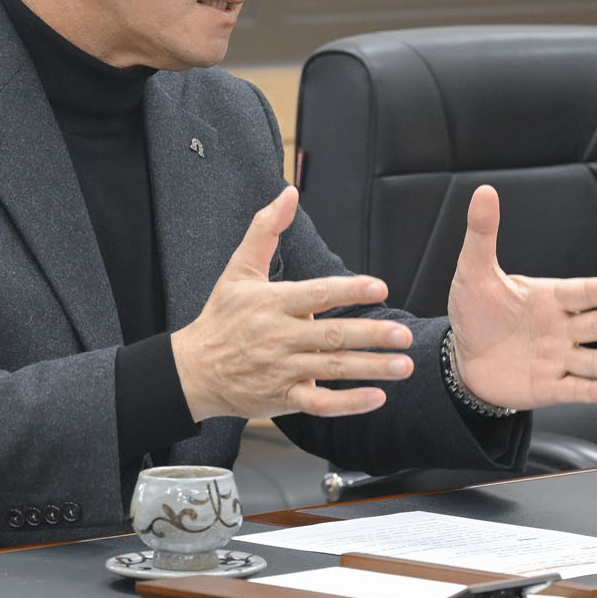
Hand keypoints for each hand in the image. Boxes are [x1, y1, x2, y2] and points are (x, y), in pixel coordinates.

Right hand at [171, 186, 415, 421]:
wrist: (193, 370)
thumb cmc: (221, 317)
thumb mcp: (238, 269)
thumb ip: (265, 230)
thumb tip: (288, 193)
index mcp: (271, 303)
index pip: (316, 294)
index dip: (349, 290)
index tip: (380, 288)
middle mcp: (278, 336)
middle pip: (331, 335)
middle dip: (371, 335)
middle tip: (403, 335)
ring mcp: (281, 369)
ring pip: (332, 369)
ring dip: (371, 368)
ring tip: (403, 365)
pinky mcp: (283, 397)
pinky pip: (321, 404)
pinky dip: (349, 403)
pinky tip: (377, 397)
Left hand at [447, 185, 596, 410]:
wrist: (462, 358)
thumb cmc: (475, 311)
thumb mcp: (474, 271)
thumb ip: (483, 234)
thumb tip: (484, 192)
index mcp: (550, 298)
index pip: (583, 292)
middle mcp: (561, 328)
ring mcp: (557, 359)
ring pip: (592, 362)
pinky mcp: (548, 387)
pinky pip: (572, 390)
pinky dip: (590, 391)